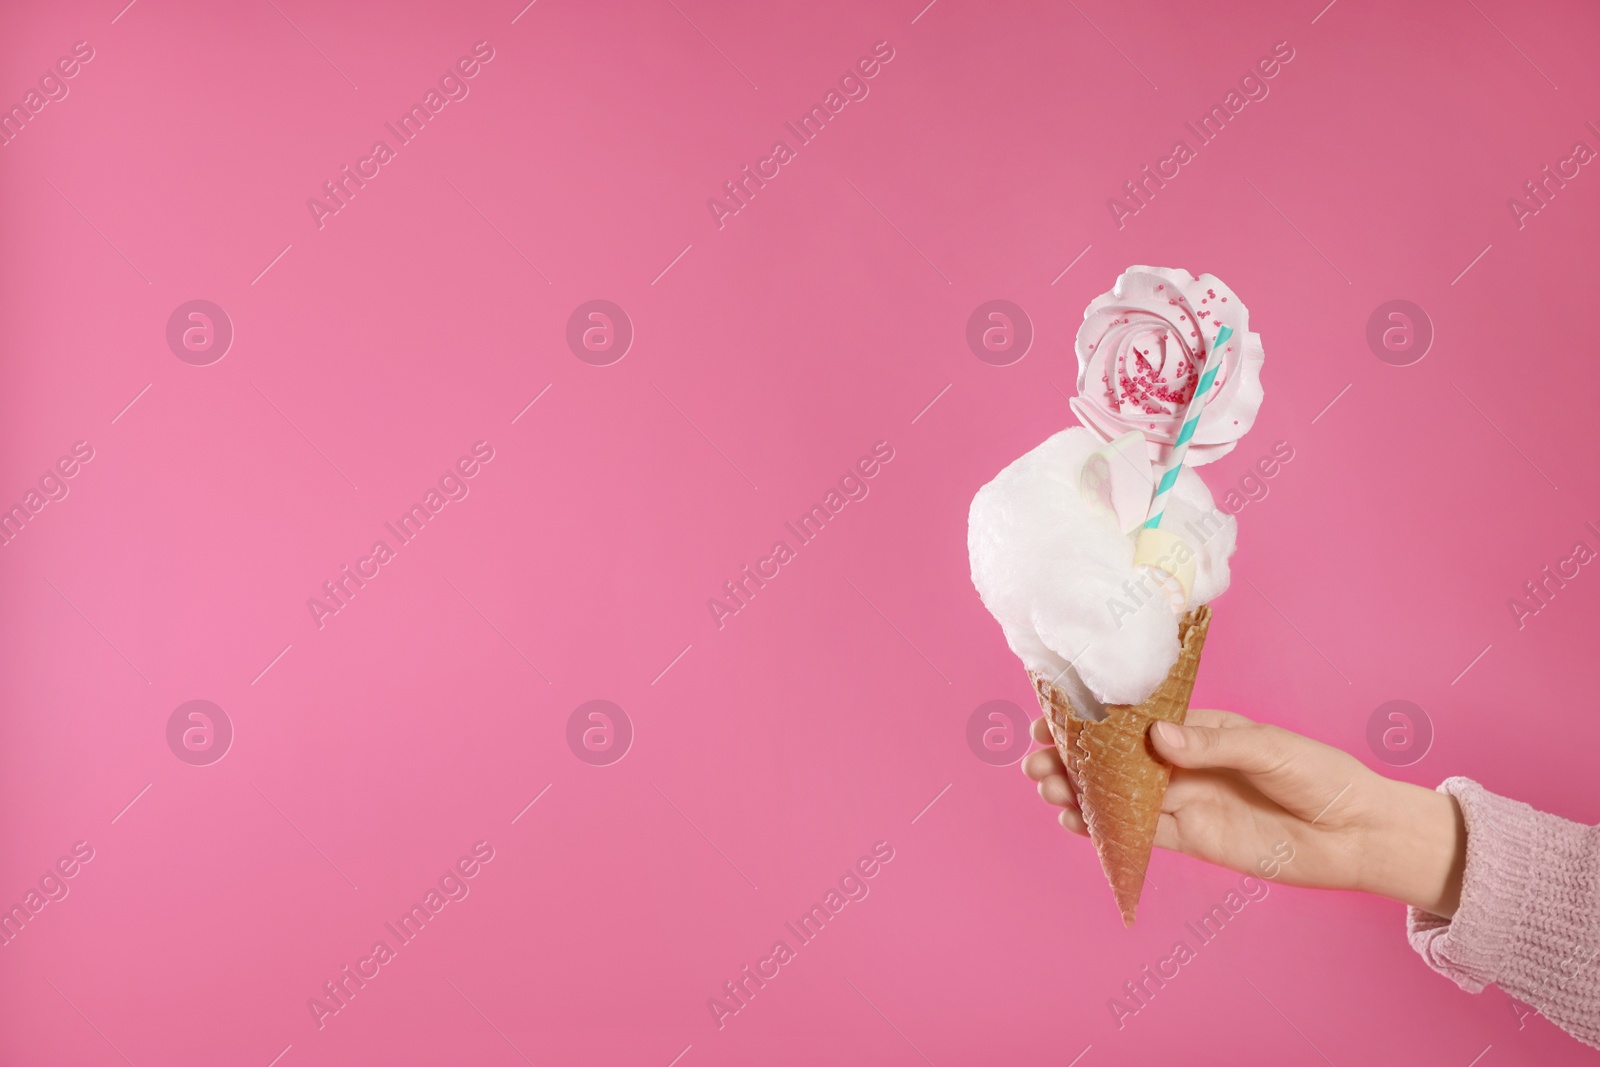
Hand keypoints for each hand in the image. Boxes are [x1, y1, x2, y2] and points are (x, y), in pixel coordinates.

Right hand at [1022, 709, 1466, 916]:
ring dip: (1079, 792)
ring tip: (1045, 789)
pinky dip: (1105, 829)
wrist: (1356, 834)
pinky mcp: (1192, 839)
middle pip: (1113, 759)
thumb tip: (1158, 737)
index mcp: (1198, 728)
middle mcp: (1182, 763)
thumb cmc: (1320, 776)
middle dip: (1071, 757)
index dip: (1091, 717)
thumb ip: (1212, 744)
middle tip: (1034, 761)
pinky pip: (1139, 833)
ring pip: (1117, 796)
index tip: (1052, 715)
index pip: (1133, 719)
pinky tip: (1074, 822)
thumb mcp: (1270, 749)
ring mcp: (1184, 802)